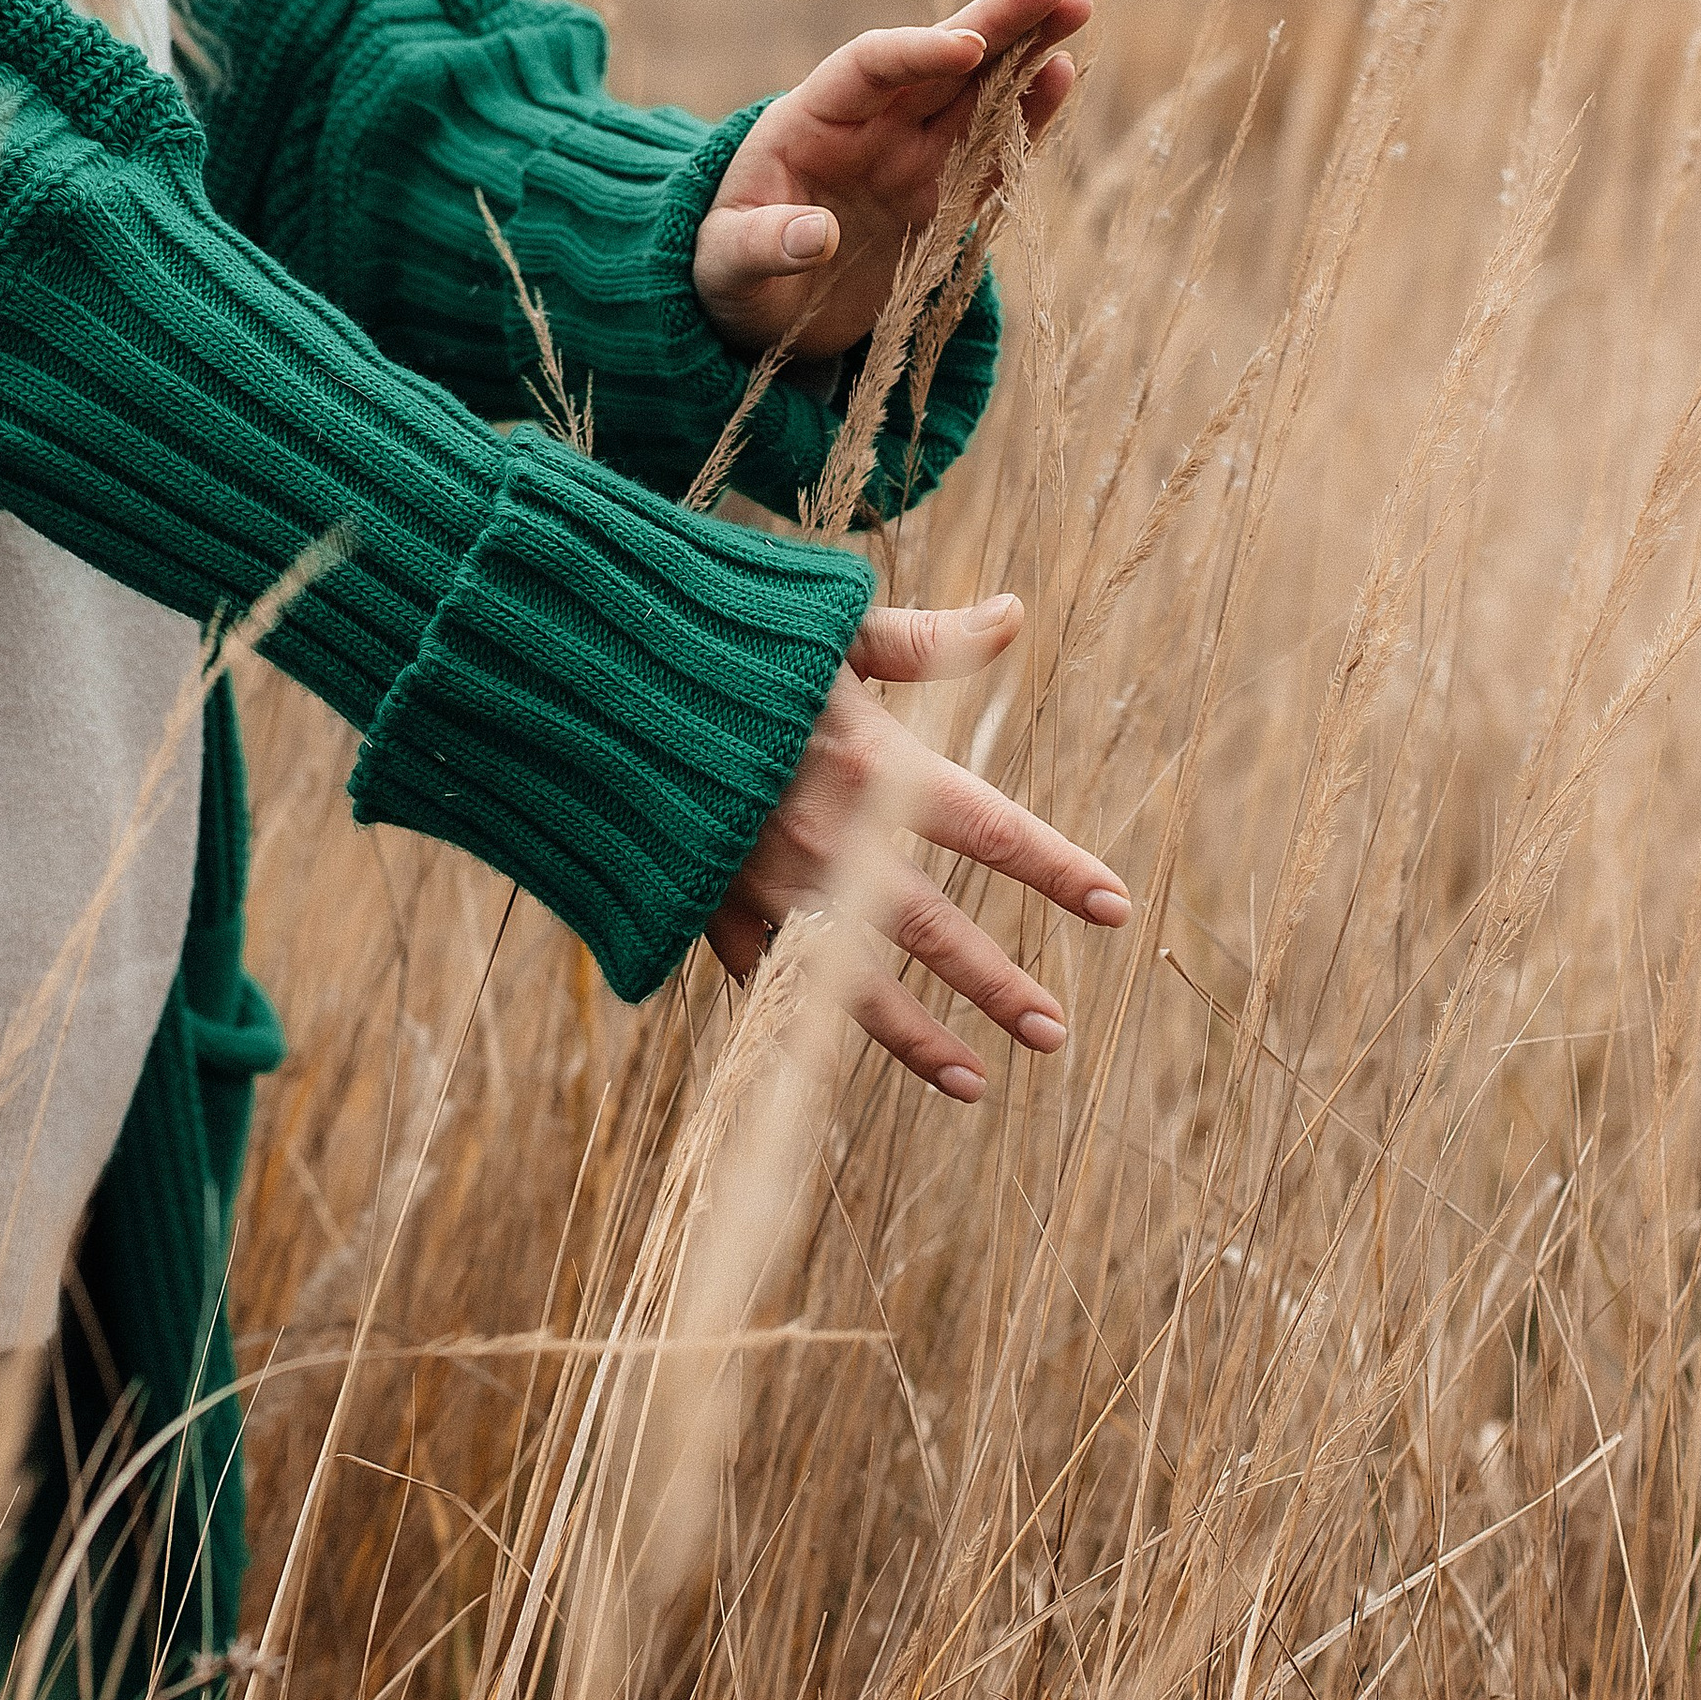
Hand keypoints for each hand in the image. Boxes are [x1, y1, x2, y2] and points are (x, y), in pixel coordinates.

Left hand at [692, 0, 1091, 359]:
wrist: (756, 312)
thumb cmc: (727, 273)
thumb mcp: (727, 263)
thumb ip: (764, 246)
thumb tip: (817, 235)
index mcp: (811, 119)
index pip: (869, 66)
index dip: (917, 54)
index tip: (967, 47)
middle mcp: (869, 126)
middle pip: (939, 62)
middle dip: (996, 20)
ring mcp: (910, 159)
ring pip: (976, 94)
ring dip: (1025, 54)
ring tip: (1077, 9)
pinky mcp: (939, 199)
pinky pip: (989, 153)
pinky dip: (1025, 122)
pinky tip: (1060, 79)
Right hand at [708, 597, 1131, 1097]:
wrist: (584, 682)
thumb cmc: (715, 639)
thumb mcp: (823, 625)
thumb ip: (922, 639)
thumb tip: (1014, 615)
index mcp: (871, 764)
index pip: (991, 830)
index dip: (1057, 870)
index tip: (1115, 906)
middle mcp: (827, 840)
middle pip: (935, 930)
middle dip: (999, 986)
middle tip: (1055, 1031)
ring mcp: (763, 888)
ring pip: (856, 985)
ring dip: (920, 1041)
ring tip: (978, 1084)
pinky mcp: (703, 912)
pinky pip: (769, 983)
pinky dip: (806, 1021)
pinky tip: (838, 1052)